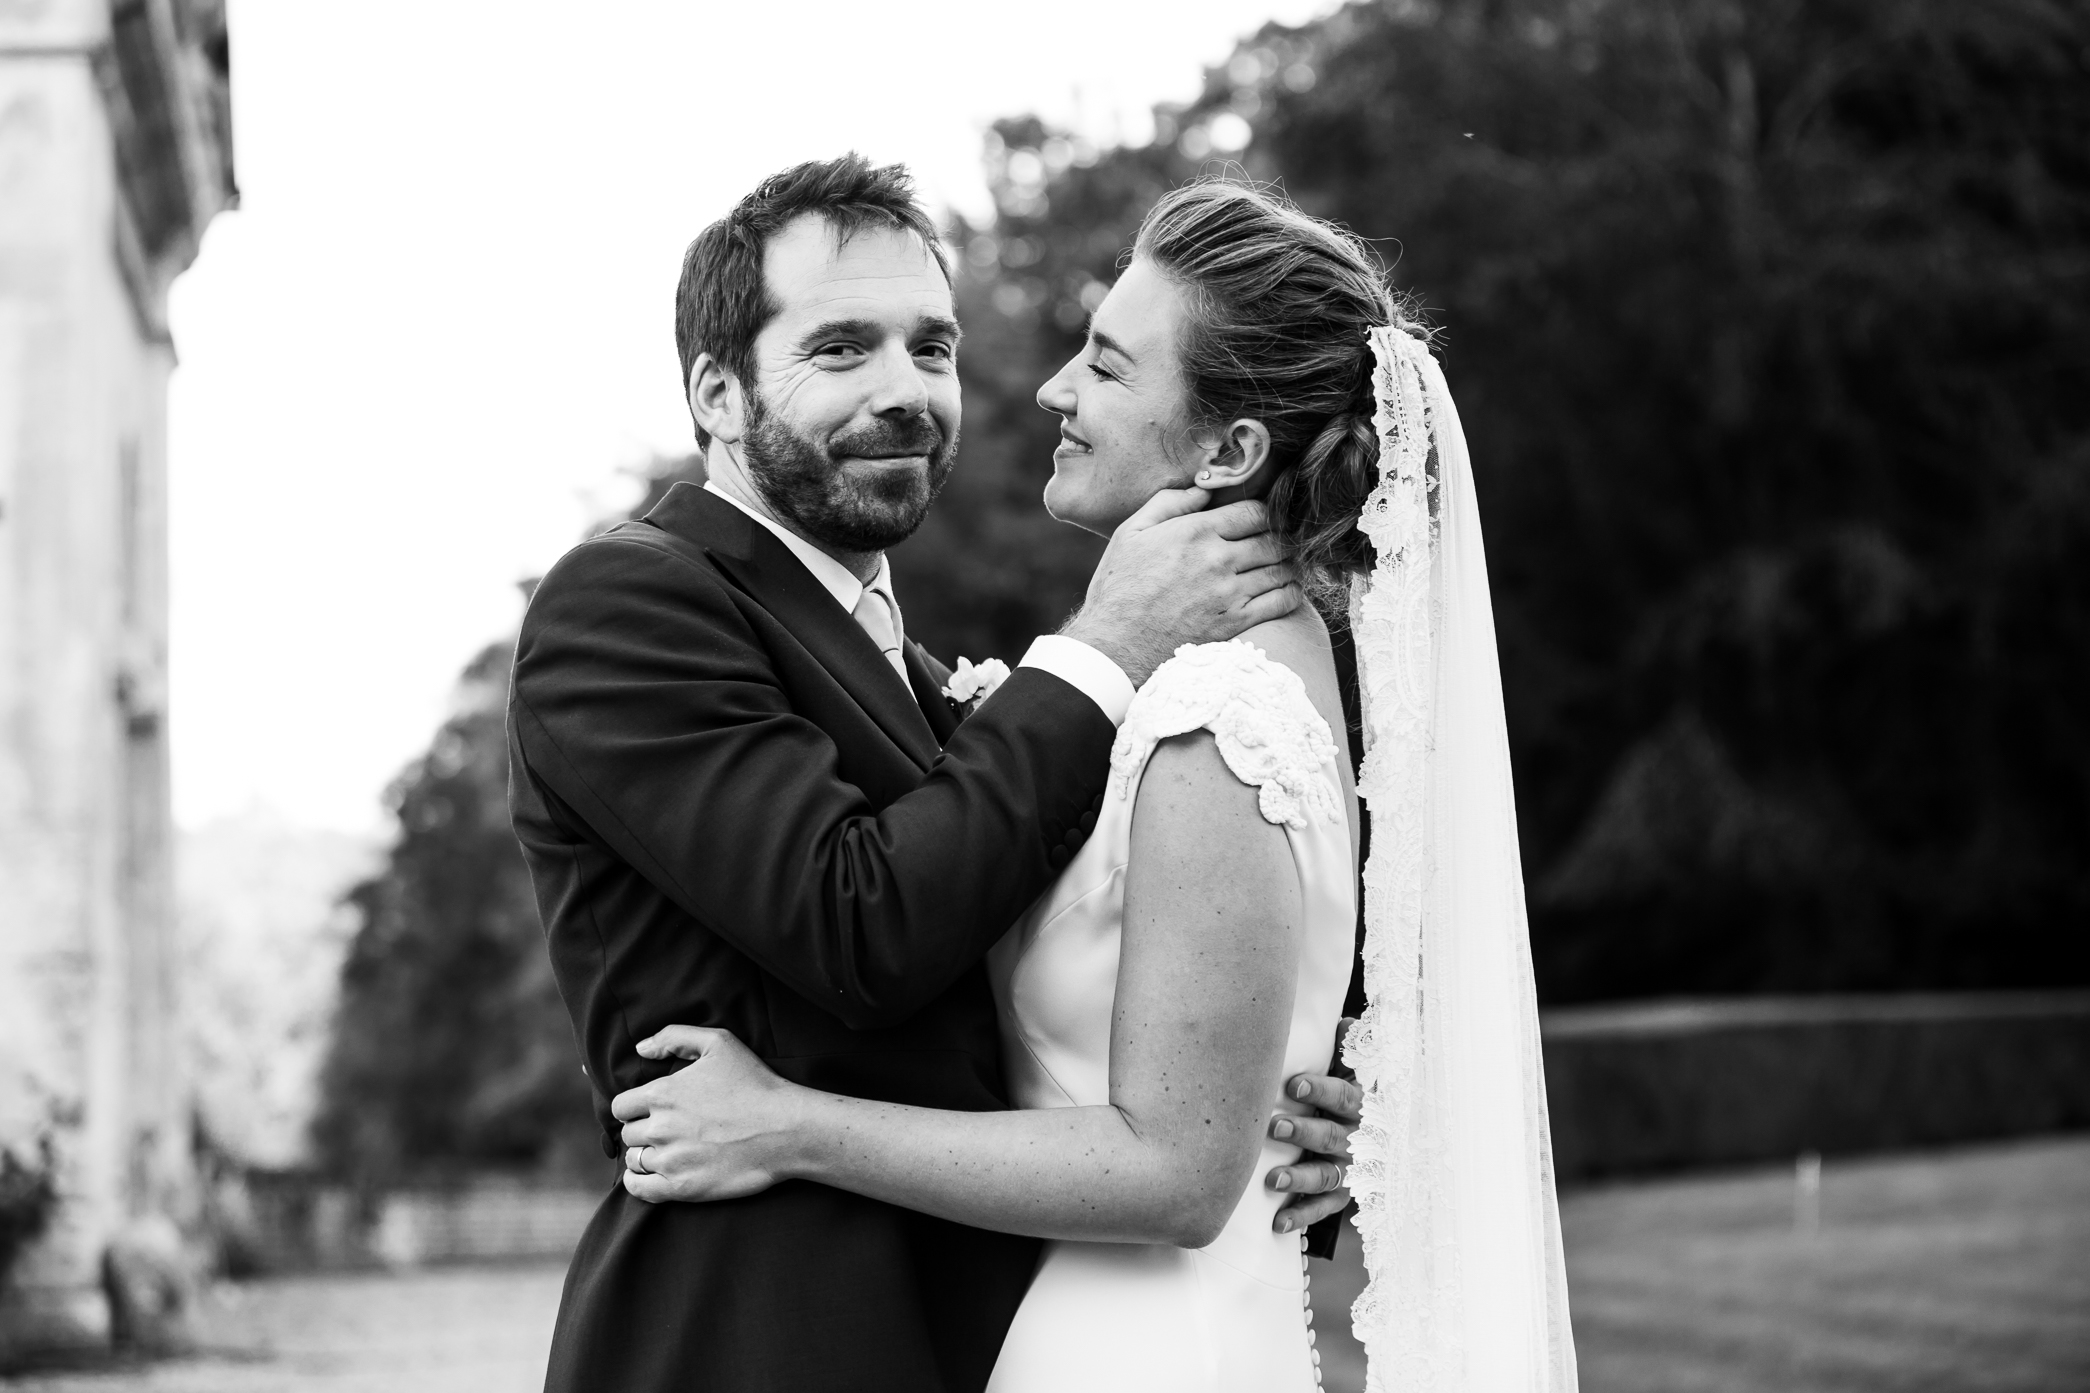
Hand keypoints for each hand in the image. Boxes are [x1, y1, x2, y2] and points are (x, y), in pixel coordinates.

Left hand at [611, 1026, 800, 1203]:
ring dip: (645, 1155)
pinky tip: (650, 1176)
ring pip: (635, 1160)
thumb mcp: (719, 1043)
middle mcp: (660, 1127)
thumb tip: (641, 1048)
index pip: (622, 1106)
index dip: (635, 1107)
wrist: (787, 1129)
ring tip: (668, 1151)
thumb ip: (674, 1037)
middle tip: (667, 1130)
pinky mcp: (683, 1187)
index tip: (652, 1110)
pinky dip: (638, 1183)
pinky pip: (640, 1190)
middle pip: (629, 1133)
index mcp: (662, 1093)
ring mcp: (671, 1160)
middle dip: (643, 1130)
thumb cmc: (756, 1083)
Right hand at [1065, 488, 1300, 685]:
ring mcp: (1229, 594)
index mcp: (1195, 532)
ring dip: (1289, 563)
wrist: (1115, 646)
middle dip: (1280, 536)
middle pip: (1273, 539)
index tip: (1263, 517)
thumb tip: (1204, 488)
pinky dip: (1292, 592)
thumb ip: (1169, 503)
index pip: (1254, 511)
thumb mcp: (1131, 532)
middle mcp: (1217, 560)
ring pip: (1281, 569)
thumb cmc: (1119, 587)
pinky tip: (1286, 588)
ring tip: (1285, 562)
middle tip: (1280, 539)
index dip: (1265, 511)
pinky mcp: (1235, 623)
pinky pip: (1281, 602)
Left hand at [1267, 1019, 1361, 1233]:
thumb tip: (1344, 1021)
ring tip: (1272, 1180)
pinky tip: (1278, 1222)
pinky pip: (1323, 1209)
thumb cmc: (1349, 1099)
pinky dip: (1302, 1216)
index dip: (1322, 1090)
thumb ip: (1347, 1050)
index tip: (1295, 1086)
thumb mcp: (1354, 1073)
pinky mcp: (1343, 1197)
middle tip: (1274, 1128)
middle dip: (1304, 1133)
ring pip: (1327, 1175)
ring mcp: (1351, 1170)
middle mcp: (1359, 1139)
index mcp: (1362, 1106)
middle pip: (1332, 1136)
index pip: (1345, 1096)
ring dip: (1300, 1178)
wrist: (1383, 1144)